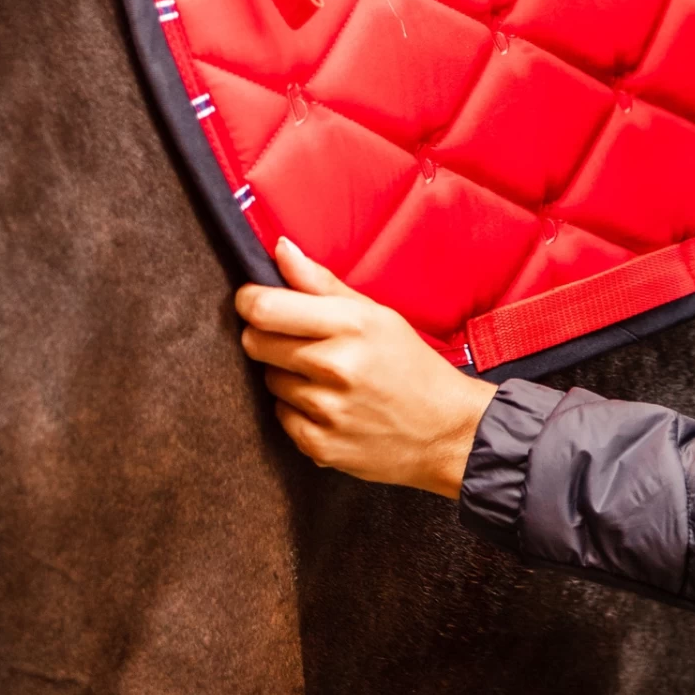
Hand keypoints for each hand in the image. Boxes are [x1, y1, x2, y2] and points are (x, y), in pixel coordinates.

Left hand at [236, 240, 496, 497]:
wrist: (445, 432)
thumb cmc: (410, 365)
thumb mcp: (375, 314)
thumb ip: (320, 282)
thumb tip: (280, 248)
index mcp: (349, 325)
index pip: (265, 309)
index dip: (250, 300)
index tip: (254, 300)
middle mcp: (334, 367)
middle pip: (255, 343)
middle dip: (266, 336)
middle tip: (295, 339)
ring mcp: (325, 410)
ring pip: (268, 379)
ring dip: (285, 374)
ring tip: (323, 376)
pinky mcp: (319, 446)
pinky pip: (280, 416)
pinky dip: (296, 409)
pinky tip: (327, 404)